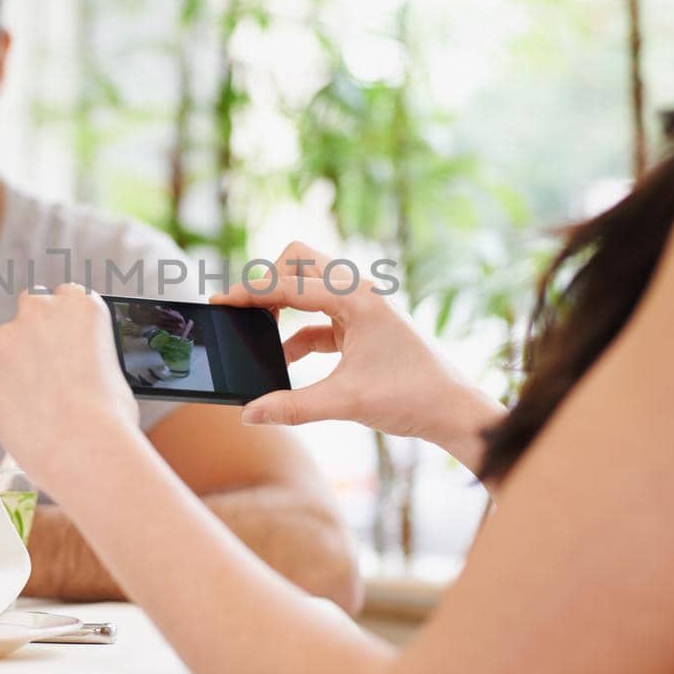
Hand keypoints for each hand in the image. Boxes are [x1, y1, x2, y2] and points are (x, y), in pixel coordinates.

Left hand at [0, 284, 141, 495]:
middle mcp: (42, 310)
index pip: (67, 296)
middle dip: (37, 329)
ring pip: (9, 344)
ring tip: (41, 400)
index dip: (66, 319)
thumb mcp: (113, 370)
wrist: (81, 447)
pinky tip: (25, 412)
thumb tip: (77, 367)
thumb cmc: (109, 415)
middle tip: (48, 362)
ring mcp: (9, 337)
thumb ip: (88, 354)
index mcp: (81, 304)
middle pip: (33, 306)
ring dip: (19, 362)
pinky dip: (4, 390)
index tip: (67, 337)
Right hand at [213, 241, 504, 469]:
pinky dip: (296, 331)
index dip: (250, 291)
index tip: (219, 301)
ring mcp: (361, 306)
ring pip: (308, 285)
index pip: (291, 282)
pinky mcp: (362, 325)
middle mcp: (359, 291)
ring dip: (281, 303)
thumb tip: (249, 413)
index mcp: (357, 298)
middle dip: (267, 281)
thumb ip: (293, 406)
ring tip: (255, 331)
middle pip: (298, 260)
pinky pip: (318, 316)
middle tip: (243, 312)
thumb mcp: (346, 402)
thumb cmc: (412, 397)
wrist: (453, 409)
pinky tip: (282, 358)